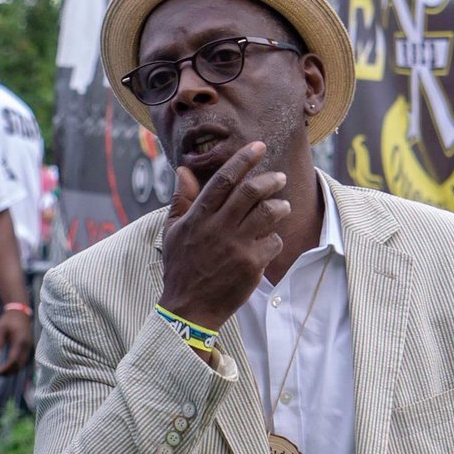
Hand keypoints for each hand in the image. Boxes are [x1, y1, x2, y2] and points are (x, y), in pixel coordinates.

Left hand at [0, 308, 32, 375]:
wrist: (20, 313)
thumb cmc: (8, 320)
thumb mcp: (0, 329)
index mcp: (20, 341)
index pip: (13, 360)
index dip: (5, 369)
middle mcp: (27, 346)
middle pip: (19, 365)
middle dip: (8, 372)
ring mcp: (29, 347)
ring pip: (22, 364)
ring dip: (12, 370)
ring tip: (1, 373)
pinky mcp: (28, 348)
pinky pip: (23, 361)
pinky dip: (16, 366)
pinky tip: (7, 367)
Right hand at [158, 141, 289, 329]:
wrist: (189, 307)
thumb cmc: (180, 268)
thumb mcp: (172, 232)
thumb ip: (181, 200)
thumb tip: (184, 170)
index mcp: (198, 217)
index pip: (223, 180)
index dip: (242, 160)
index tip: (258, 146)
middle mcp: (218, 228)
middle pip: (251, 191)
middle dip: (270, 179)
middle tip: (278, 177)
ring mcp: (237, 246)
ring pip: (269, 213)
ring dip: (280, 206)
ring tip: (281, 206)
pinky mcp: (252, 264)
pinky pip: (274, 241)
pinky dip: (275, 239)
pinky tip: (269, 243)